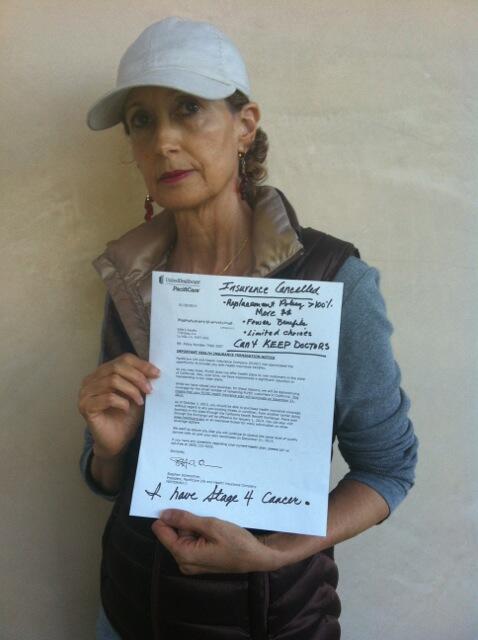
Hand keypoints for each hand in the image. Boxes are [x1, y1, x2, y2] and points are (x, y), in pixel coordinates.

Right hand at [77, 353, 159, 458]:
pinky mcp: (85, 406)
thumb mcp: (136, 394)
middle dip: (137, 377)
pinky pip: (107, 398)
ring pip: (112, 381)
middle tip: (149, 389)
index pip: (122, 359)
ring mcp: (85, 393)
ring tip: (140, 401)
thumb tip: (155, 370)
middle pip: (116, 367)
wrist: (117, 441)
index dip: (141, 365)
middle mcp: (91, 380)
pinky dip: (121, 402)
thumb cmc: (126, 417)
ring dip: (131, 390)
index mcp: (102, 372)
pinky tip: (127, 409)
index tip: (156, 373)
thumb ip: (141, 380)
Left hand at [151, 509, 281, 574]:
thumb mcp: (212, 526)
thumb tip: (164, 513)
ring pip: (183, 535)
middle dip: (182, 519)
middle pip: (172, 532)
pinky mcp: (200, 559)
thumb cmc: (237, 543)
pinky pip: (192, 540)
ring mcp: (192, 562)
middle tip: (198, 507)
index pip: (161, 531)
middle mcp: (184, 561)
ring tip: (208, 515)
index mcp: (184, 554)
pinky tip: (211, 524)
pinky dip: (198, 530)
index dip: (166, 515)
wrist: (257, 557)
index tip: (174, 500)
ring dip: (193, 523)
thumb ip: (186, 520)